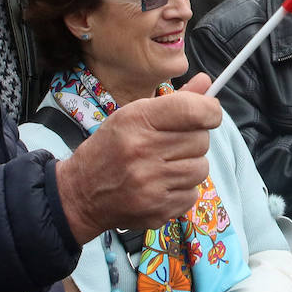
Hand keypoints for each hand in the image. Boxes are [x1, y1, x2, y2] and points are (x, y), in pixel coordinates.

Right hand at [54, 73, 221, 242]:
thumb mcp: (134, 115)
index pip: (193, 111)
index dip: (211, 111)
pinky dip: (183, 189)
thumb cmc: (111, 148)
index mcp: (137, 120)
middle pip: (201, 140)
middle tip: (173, 145)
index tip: (210, 114)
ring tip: (166, 166)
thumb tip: (207, 82)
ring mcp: (150, 184)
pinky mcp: (157, 209)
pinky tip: (161, 185)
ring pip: (201, 168)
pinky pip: (193, 194)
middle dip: (193, 141)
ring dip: (190, 166)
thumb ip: (175, 101)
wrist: (80, 193)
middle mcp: (143, 151)